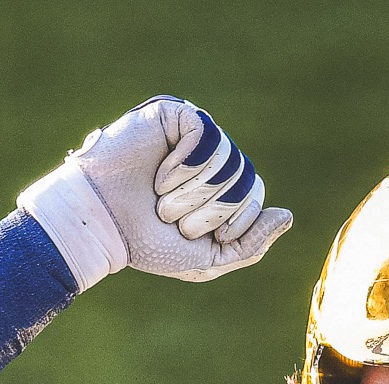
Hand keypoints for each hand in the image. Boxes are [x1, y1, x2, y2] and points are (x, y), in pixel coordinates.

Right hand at [19, 97, 291, 288]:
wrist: (101, 226)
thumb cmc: (146, 244)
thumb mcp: (205, 262)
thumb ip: (250, 247)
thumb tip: (288, 217)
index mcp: (222, 189)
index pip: (254, 197)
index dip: (231, 223)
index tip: (194, 236)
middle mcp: (213, 158)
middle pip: (244, 179)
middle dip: (207, 212)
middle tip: (169, 218)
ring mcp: (195, 134)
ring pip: (227, 160)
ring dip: (190, 193)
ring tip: (161, 199)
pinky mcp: (176, 115)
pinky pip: (206, 136)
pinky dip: (183, 167)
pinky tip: (159, 175)